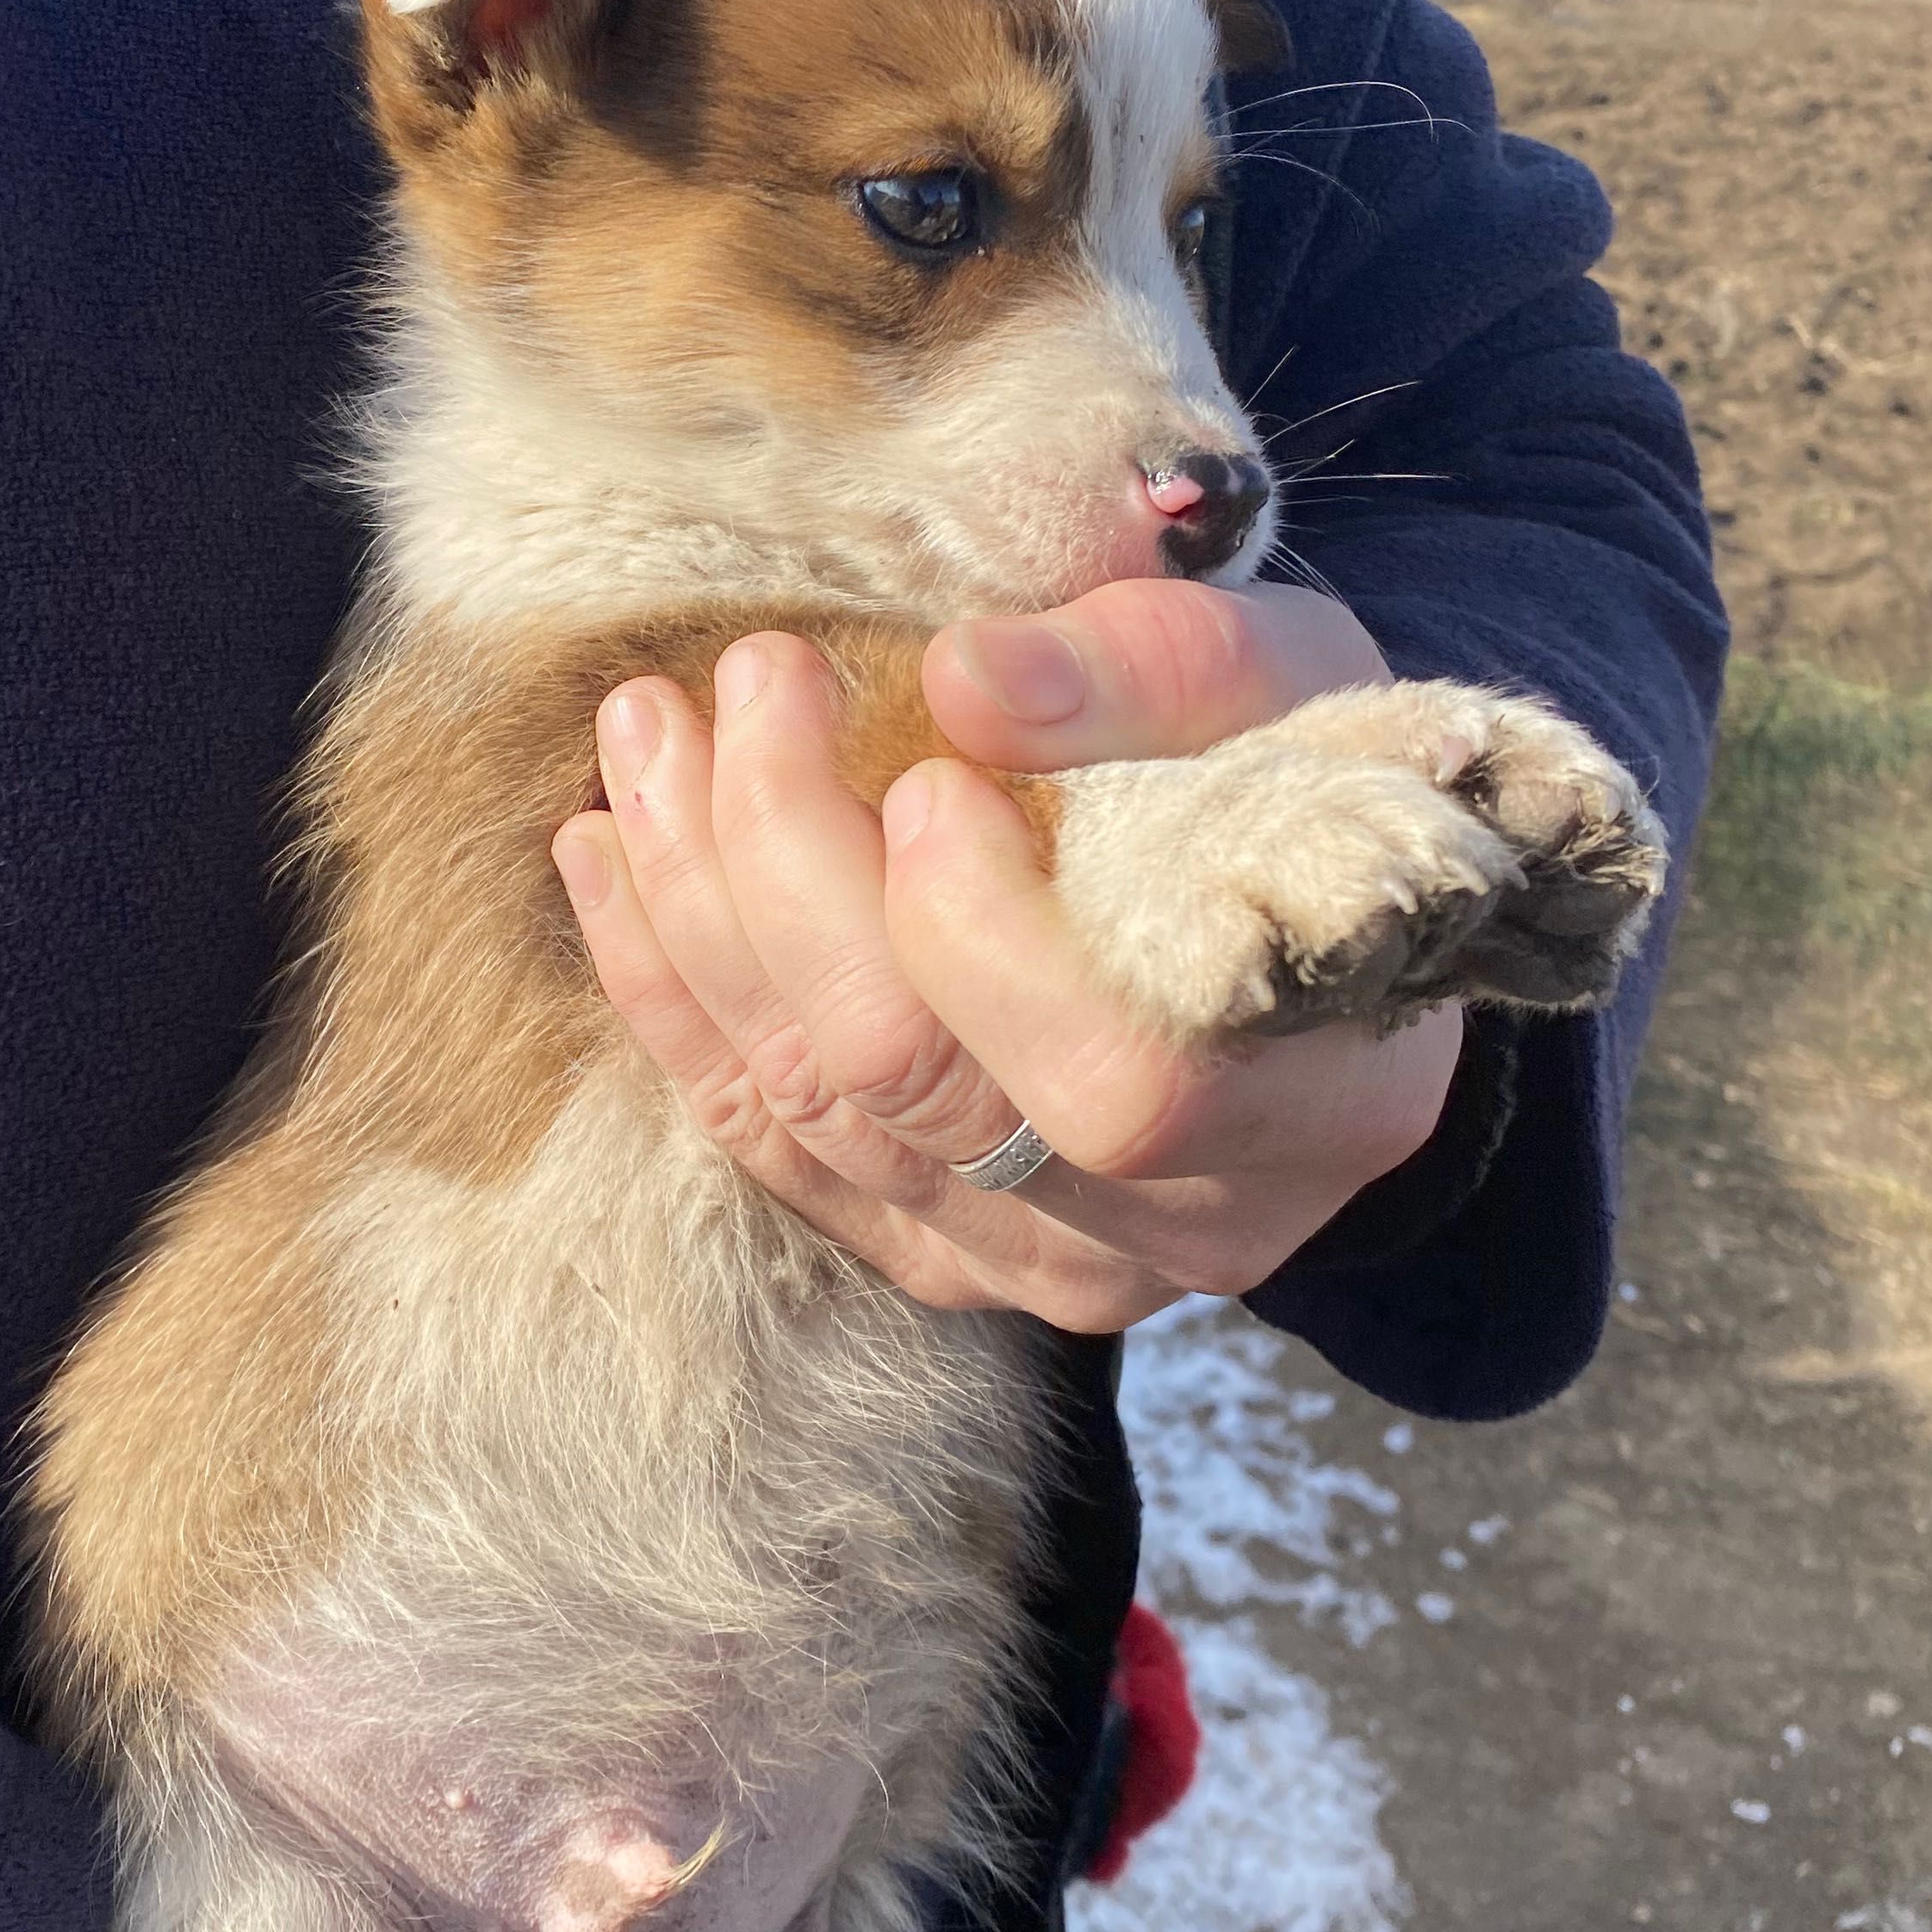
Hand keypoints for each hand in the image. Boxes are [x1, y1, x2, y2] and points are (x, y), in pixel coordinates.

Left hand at [550, 579, 1462, 1333]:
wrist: (1319, 923)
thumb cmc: (1322, 789)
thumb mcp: (1296, 687)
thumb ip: (1154, 672)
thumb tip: (967, 676)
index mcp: (1314, 1102)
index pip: (1116, 1080)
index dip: (983, 937)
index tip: (927, 769)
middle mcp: (1176, 1226)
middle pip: (916, 1083)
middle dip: (788, 865)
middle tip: (743, 683)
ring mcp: (1039, 1259)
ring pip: (811, 1108)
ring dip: (696, 907)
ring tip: (645, 740)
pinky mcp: (933, 1248)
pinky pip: (761, 1139)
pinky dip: (666, 993)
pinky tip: (609, 856)